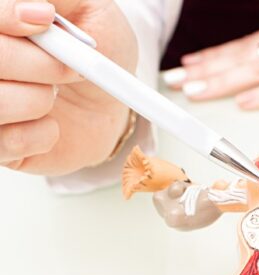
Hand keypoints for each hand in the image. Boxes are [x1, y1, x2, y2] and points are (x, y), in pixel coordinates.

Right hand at [0, 0, 137, 175]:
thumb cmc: (101, 50)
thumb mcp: (91, 9)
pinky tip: (52, 125)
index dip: (7, 17)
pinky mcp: (0, 145)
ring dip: (39, 100)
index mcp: (1, 27)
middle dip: (38, 64)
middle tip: (72, 69)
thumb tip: (35, 3)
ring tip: (56, 95)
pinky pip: (7, 143)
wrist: (116, 100)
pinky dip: (41, 135)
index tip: (45, 19)